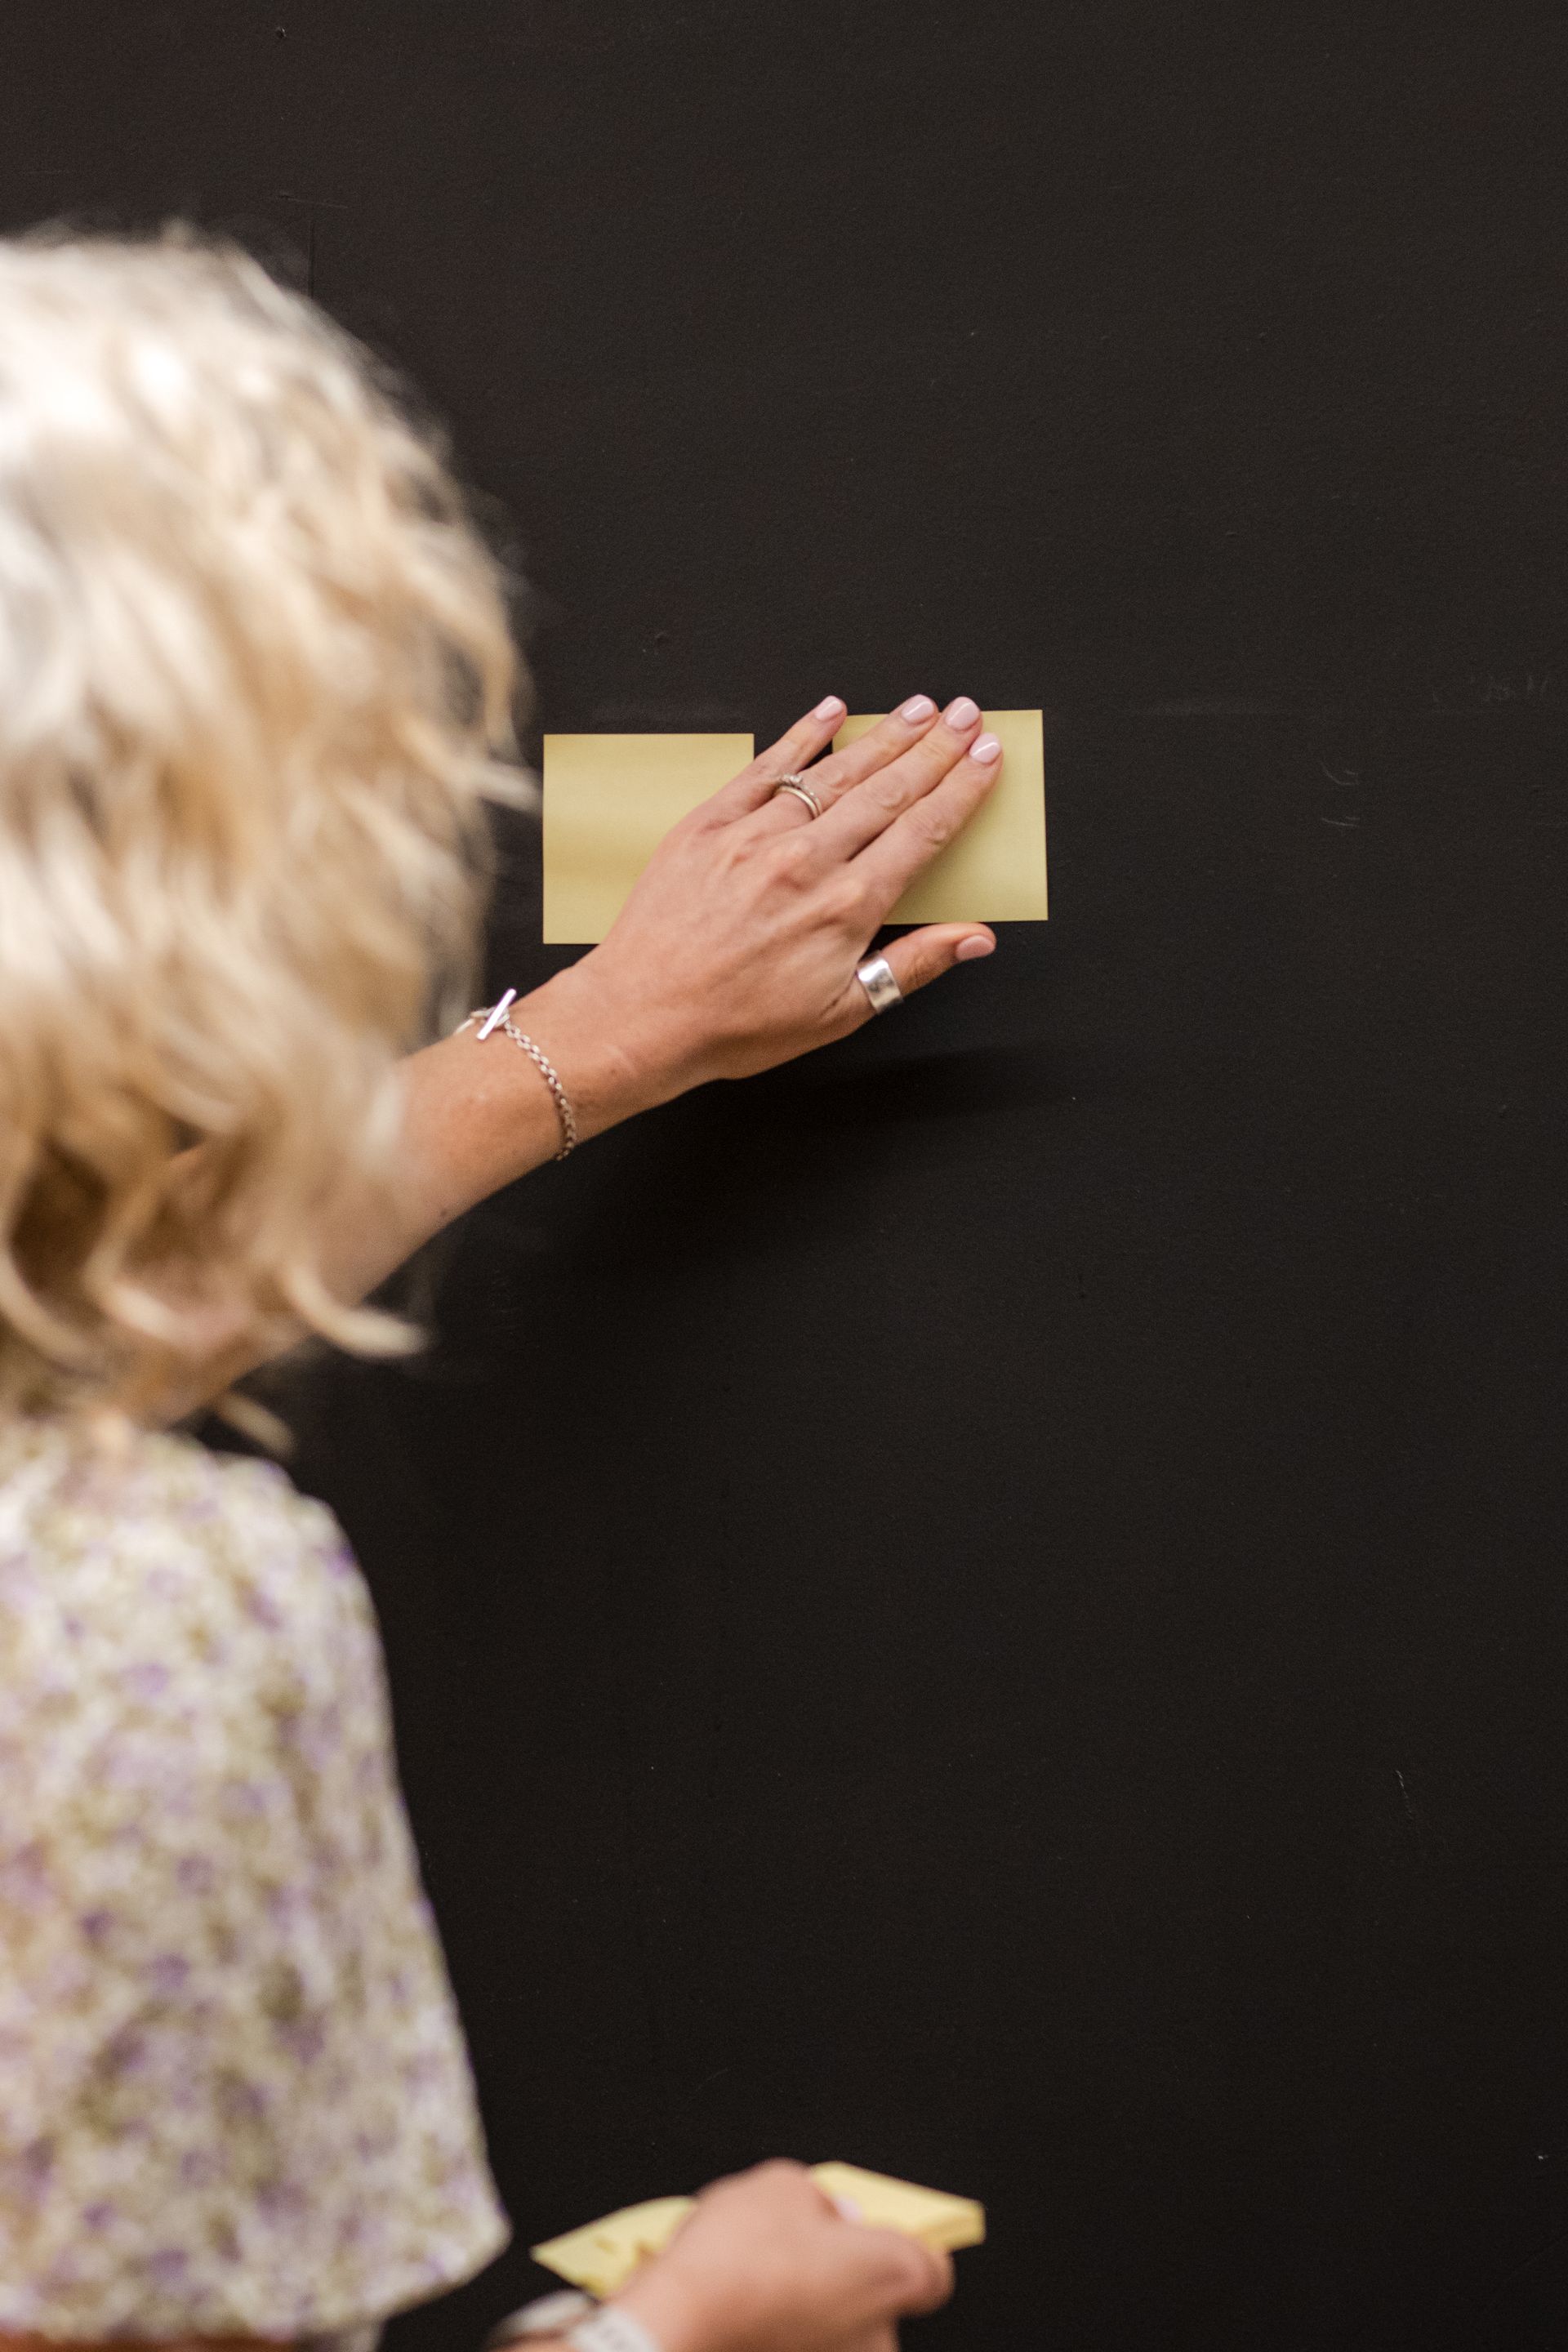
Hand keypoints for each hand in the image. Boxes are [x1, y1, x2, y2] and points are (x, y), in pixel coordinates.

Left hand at [525, 694, 1002, 1134]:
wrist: (641, 1017)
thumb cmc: (735, 1025)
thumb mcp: (840, 1012)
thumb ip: (912, 964)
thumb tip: (975, 937)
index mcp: (846, 907)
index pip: (921, 832)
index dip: (961, 789)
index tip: (987, 757)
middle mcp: (806, 860)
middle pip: (887, 791)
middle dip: (935, 748)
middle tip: (969, 715)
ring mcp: (755, 836)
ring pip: (834, 773)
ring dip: (883, 736)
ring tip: (920, 708)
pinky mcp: (709, 825)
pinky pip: (764, 769)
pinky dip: (800, 737)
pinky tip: (829, 712)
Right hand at [611, 2159, 953, 2351]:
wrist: (680, 2321)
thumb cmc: (735, 2259)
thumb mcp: (782, 2185)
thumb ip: (819, 2199)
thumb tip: (822, 2213)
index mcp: (891, 2273)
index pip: (932, 2270)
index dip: (904, 2247)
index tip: (874, 2234)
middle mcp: (877, 2335)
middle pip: (876, 2300)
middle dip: (843, 2277)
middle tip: (800, 2252)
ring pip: (837, 2332)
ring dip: (811, 2312)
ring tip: (762, 2285)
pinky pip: (802, 2346)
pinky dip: (782, 2335)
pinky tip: (749, 2314)